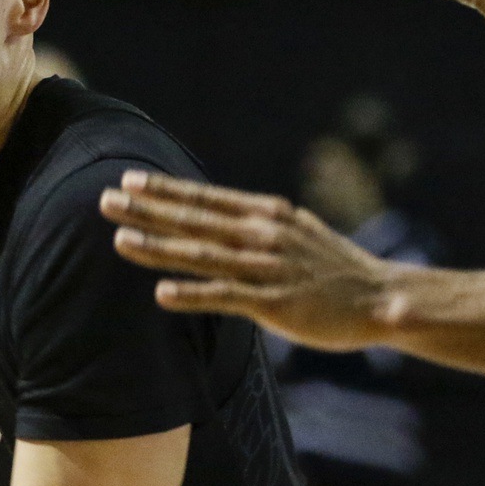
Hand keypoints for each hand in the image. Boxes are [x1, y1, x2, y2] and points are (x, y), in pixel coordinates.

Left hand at [99, 171, 398, 352]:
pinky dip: (193, 294)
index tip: (130, 181)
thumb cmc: (332, 269)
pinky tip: (160, 295)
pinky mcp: (275, 304)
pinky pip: (225, 298)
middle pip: (194, 220)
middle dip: (147, 210)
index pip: (207, 198)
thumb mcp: (295, 232)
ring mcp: (268, 269)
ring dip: (158, 246)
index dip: (166, 189)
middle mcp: (264, 234)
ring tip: (120, 239)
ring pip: (202, 255)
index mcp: (268, 214)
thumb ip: (255, 224)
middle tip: (105, 200)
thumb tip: (218, 217)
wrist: (380, 298)